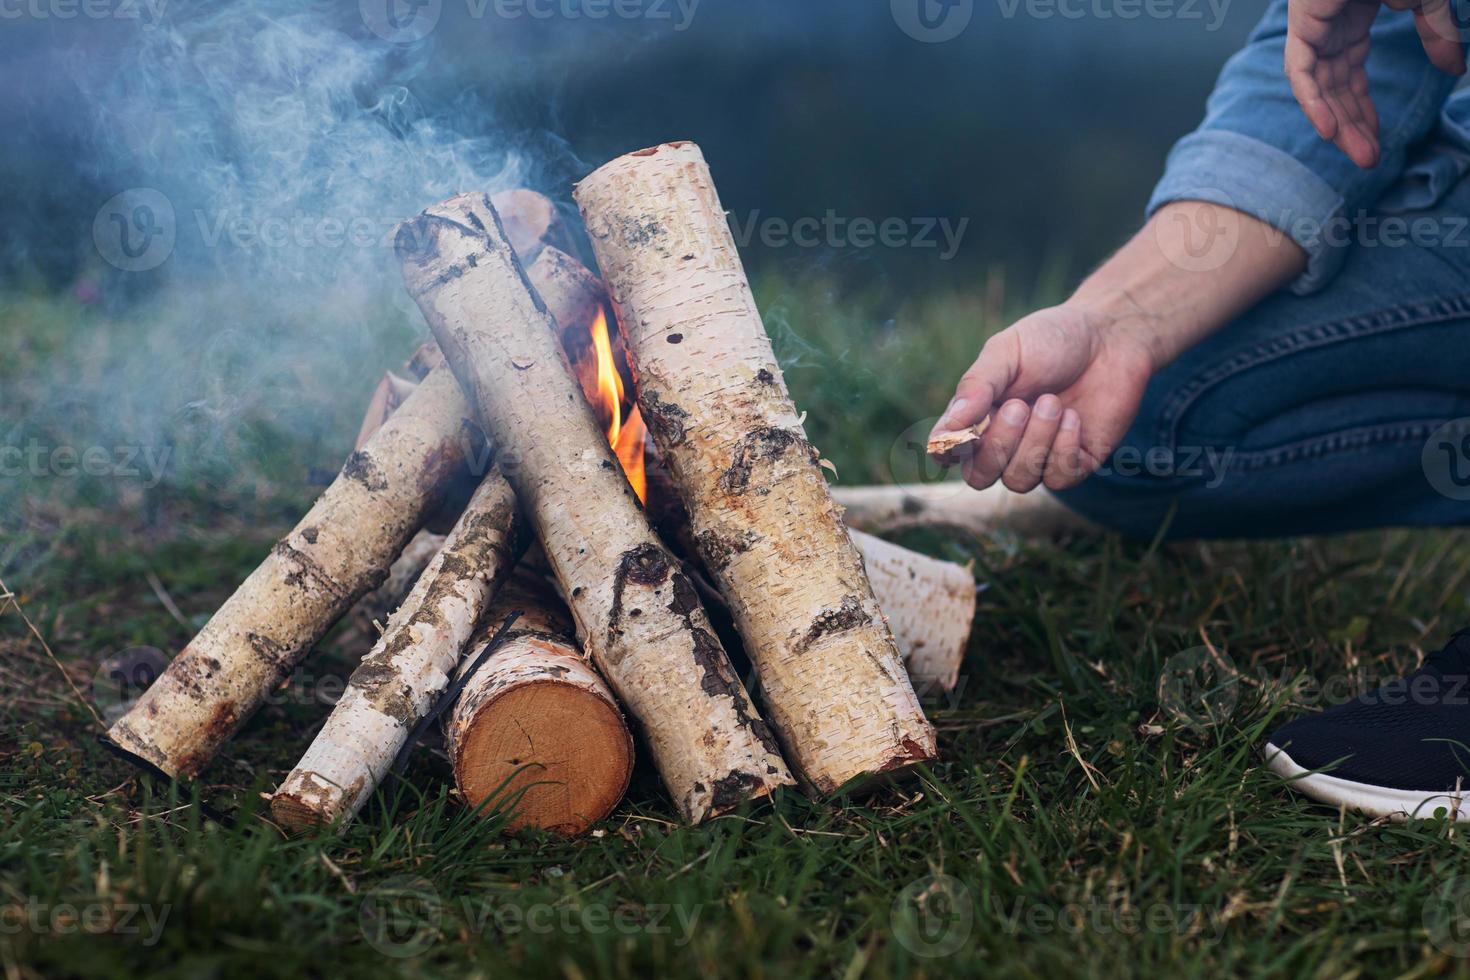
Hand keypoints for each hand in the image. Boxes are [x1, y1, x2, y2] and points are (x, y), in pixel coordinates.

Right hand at [929, 304, 1157, 492]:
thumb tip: (949, 428)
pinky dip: (1064, 448)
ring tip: (1054, 402)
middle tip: (1020, 405)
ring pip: (1018, 481)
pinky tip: (1074, 417)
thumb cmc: (1052, 339)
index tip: (965, 431)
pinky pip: (1058, 478)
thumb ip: (976, 386)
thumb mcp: (1006, 351)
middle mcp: (1003, 442)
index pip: (947, 451)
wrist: (1111, 336)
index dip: (948, 450)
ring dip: (1035, 442)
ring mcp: (1039, 456)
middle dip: (999, 445)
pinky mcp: (1076, 462)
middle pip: (980, 476)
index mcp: (978, 415)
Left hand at [1286, 0, 1464, 168]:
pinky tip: (1331, 130)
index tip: (1379, 143)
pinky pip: (1302, 72)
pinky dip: (1315, 102)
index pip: (1350, 78)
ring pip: (1319, 87)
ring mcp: (1313, 26)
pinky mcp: (1304, 23)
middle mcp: (1328, 28)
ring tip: (1363, 156)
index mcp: (1350, 21)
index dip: (1364, 111)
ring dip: (1339, 123)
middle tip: (1370, 160)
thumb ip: (1436, 33)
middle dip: (1353, 126)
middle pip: (1334, 89)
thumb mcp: (1426, 1)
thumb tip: (1454, 70)